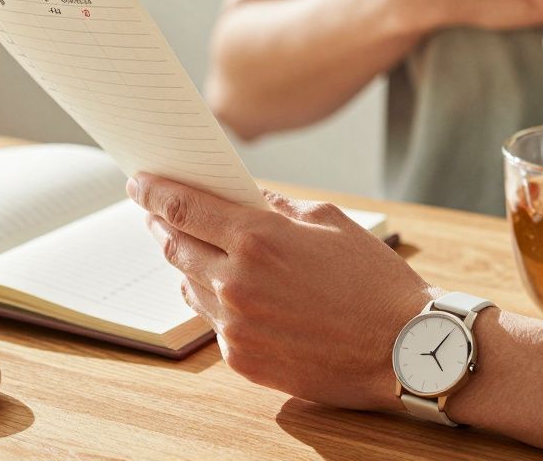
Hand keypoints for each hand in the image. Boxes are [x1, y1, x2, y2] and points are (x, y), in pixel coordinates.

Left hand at [127, 173, 436, 410]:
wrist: (404, 349)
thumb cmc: (374, 281)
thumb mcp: (330, 222)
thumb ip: (278, 206)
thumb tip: (244, 197)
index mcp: (257, 239)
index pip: (182, 207)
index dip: (153, 191)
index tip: (138, 181)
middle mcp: (236, 283)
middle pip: (174, 246)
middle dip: (159, 224)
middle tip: (153, 212)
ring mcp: (235, 326)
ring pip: (189, 286)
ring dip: (186, 264)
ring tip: (192, 248)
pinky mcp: (243, 360)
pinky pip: (213, 323)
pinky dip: (214, 302)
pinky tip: (227, 291)